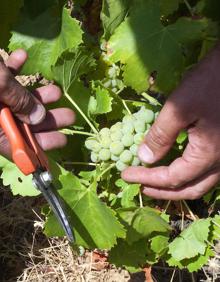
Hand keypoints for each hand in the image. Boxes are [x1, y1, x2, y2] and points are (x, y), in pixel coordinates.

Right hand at [0, 49, 74, 156]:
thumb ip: (18, 101)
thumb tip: (39, 117)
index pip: (15, 146)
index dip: (39, 147)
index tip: (61, 141)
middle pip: (22, 124)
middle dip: (47, 120)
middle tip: (69, 117)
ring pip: (16, 101)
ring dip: (36, 95)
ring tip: (56, 92)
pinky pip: (1, 78)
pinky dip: (13, 69)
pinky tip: (22, 58)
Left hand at [122, 44, 219, 199]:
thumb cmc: (210, 82)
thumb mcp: (179, 107)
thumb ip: (161, 135)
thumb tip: (144, 157)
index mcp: (208, 155)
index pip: (172, 178)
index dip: (147, 179)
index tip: (125, 175)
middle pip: (189, 189)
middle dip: (162, 191)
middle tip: (139, 187)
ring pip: (200, 183)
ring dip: (176, 187)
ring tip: (154, 183)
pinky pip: (205, 171)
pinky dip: (187, 175)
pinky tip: (174, 167)